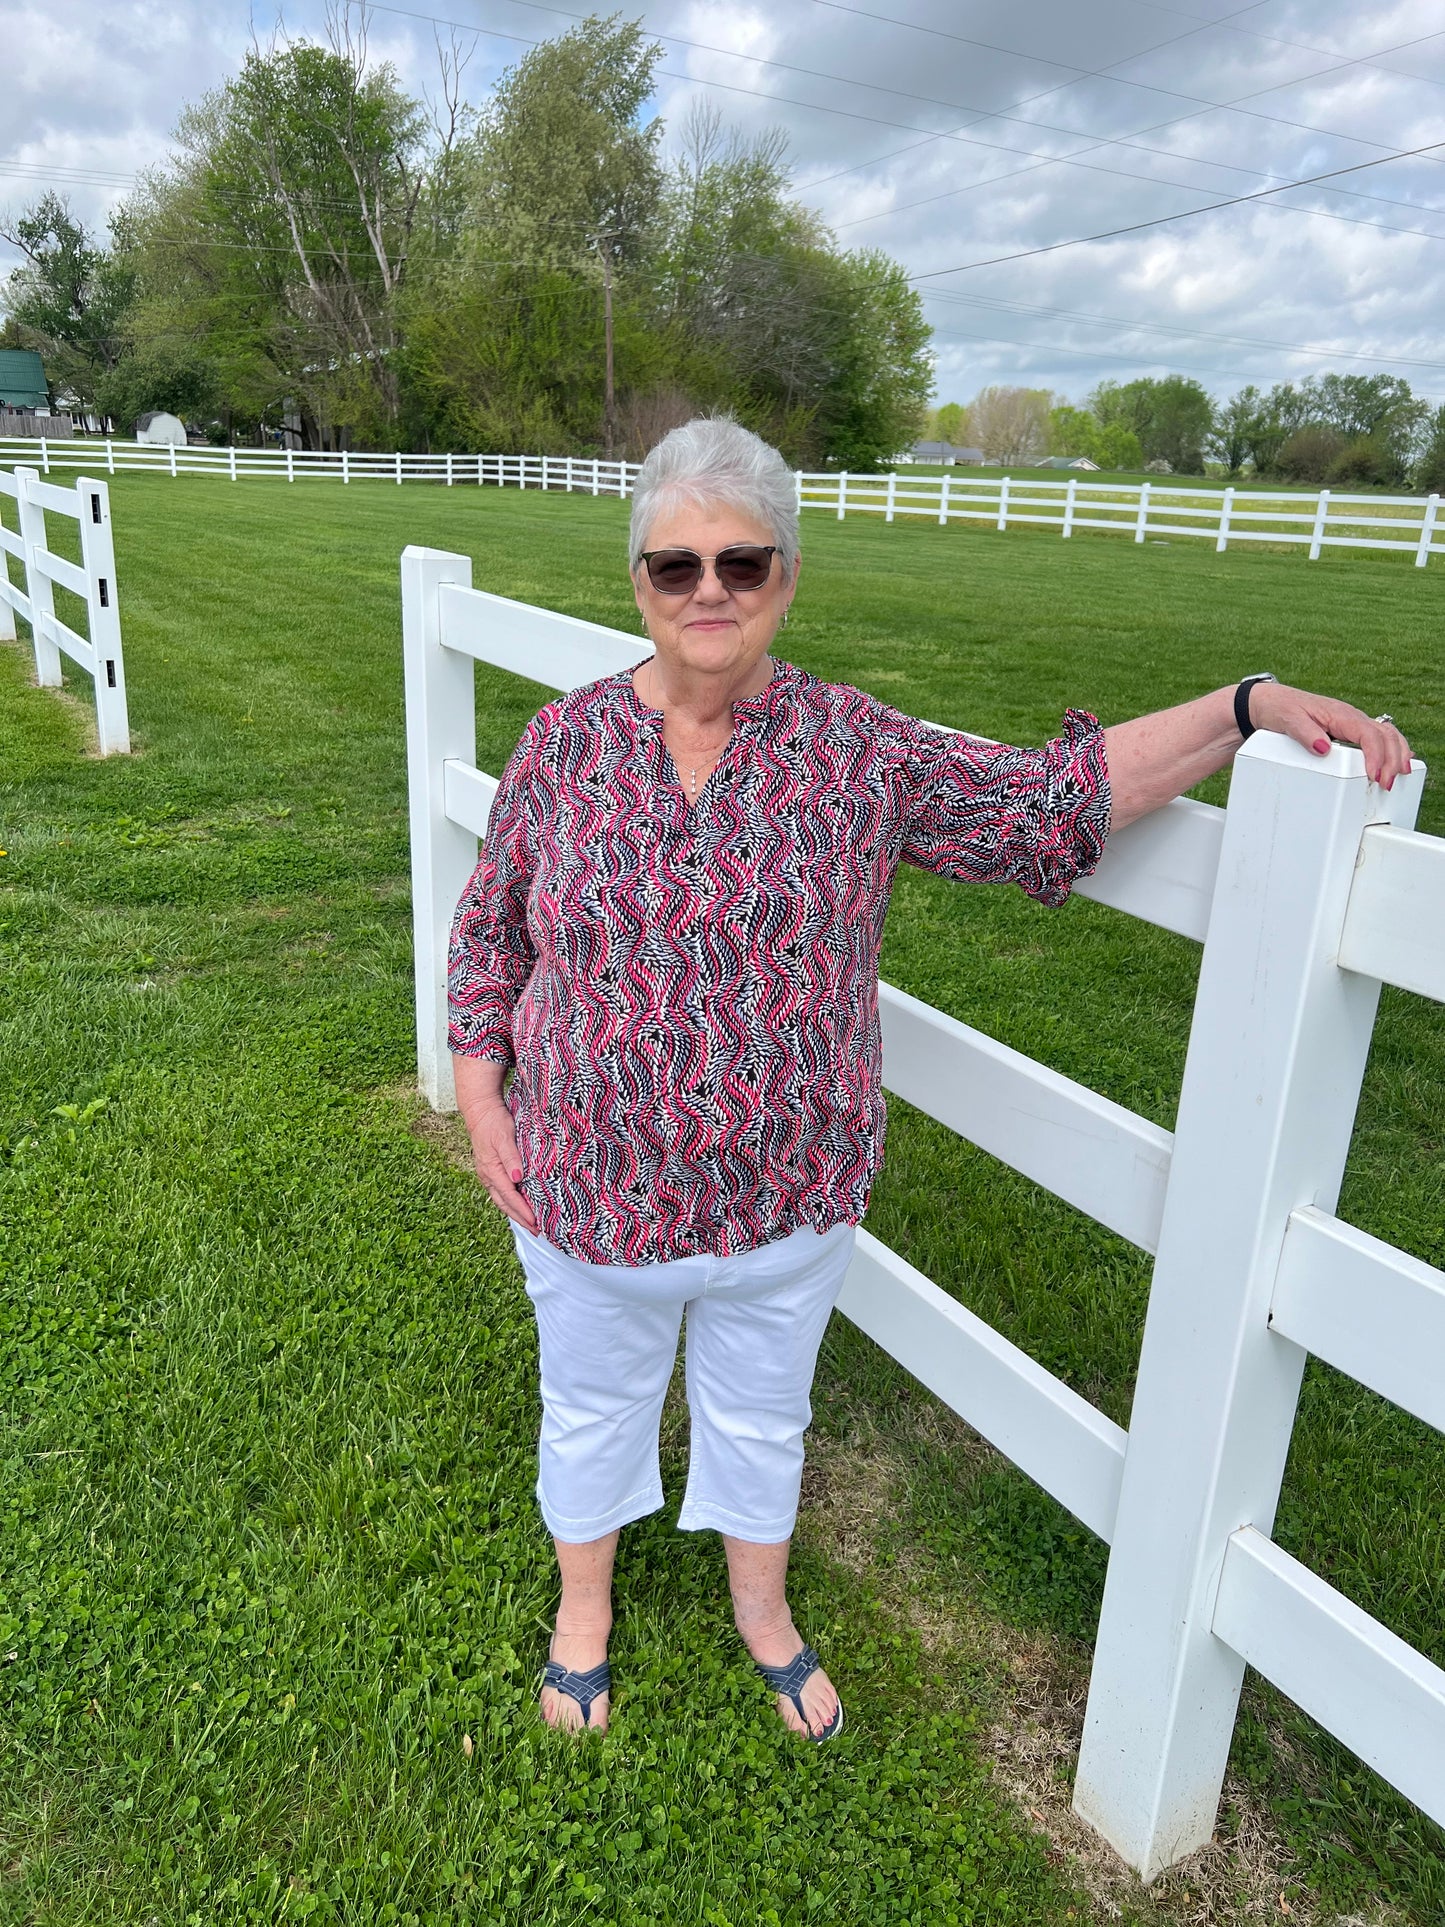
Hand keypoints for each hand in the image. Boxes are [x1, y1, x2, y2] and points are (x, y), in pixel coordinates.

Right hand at [467, 1097, 537, 1232]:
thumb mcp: (505, 1136)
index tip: (535, 1222)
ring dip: (515, 1212)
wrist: (480, 1111)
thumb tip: (517, 1178)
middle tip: (537, 1230)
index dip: (522, 1210)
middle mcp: (488, 1176)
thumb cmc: (494, 1122)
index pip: (509, 1196)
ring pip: (502, 1200)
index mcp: (492, 1170)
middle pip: (505, 1203)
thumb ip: (511, 1157)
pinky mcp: (490, 1170)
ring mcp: (487, 1174)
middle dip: (520, 1218)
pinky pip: (500, 1192)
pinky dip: (511, 1202)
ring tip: (530, 1223)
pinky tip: (520, 1204)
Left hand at [1250, 683, 1413, 789]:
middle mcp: (1351, 718)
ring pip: (1387, 735)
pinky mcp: (1350, 731)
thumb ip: (1306, 734)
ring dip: (1396, 755)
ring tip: (1398, 776)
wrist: (1272, 702)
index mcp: (1340, 715)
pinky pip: (1378, 738)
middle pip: (1385, 735)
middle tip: (1387, 784)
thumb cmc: (1281, 709)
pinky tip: (1396, 762)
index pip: (1368, 734)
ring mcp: (1353, 724)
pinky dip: (1391, 750)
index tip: (1373, 775)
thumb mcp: (1289, 721)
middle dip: (1391, 760)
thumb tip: (1324, 748)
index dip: (1376, 755)